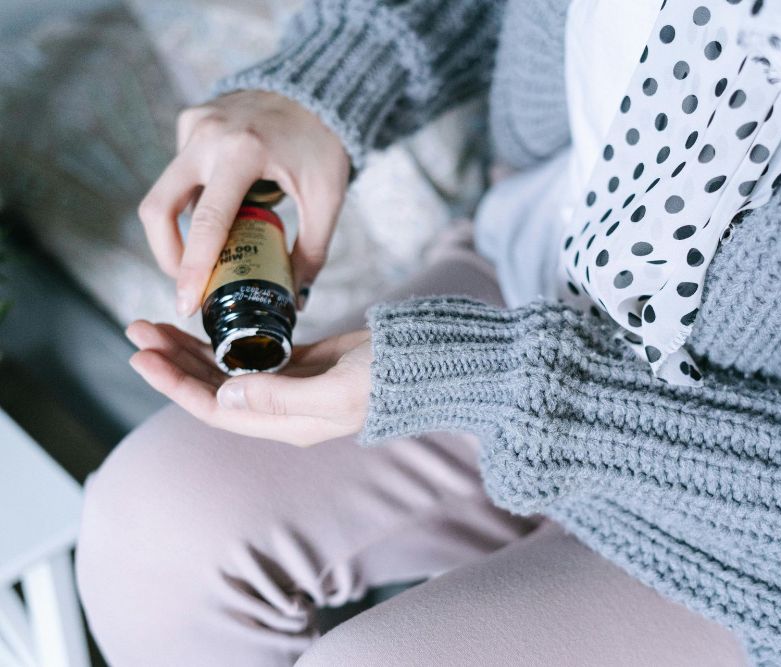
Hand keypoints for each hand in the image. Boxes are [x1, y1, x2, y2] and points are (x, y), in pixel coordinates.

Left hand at [126, 321, 372, 445]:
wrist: (426, 364)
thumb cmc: (388, 380)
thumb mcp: (336, 392)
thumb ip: (282, 395)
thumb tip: (226, 392)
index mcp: (285, 422)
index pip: (216, 408)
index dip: (175, 385)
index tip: (144, 359)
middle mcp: (281, 408)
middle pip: (212, 388)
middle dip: (173, 362)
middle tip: (138, 332)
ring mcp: (291, 386)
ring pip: (226, 369)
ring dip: (190, 349)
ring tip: (156, 327)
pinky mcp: (303, 363)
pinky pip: (250, 353)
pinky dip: (223, 340)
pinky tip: (204, 326)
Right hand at [138, 90, 350, 316]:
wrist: (316, 91)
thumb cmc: (322, 145)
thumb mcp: (326, 200)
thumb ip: (311, 252)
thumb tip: (296, 301)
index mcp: (244, 152)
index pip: (208, 222)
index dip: (191, 268)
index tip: (185, 303)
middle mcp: (208, 136)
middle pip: (159, 208)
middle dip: (167, 256)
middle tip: (188, 285)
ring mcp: (194, 125)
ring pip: (164, 192)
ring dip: (181, 230)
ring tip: (215, 251)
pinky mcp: (190, 120)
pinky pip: (180, 172)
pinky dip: (196, 200)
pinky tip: (226, 206)